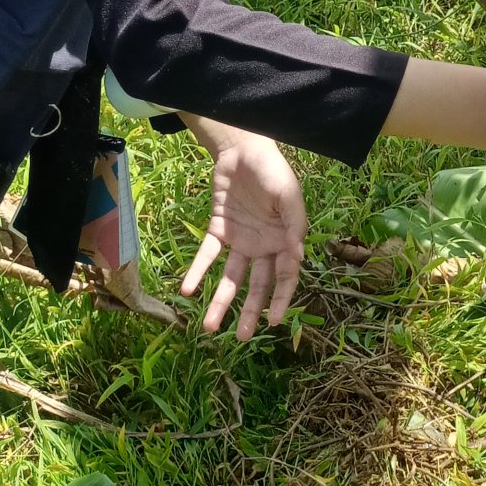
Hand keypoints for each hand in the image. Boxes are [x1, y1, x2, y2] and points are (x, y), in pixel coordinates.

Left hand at [178, 122, 306, 338]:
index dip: (281, 299)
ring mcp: (240, 239)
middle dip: (250, 311)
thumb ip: (294, 226)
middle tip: (242, 338)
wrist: (243, 148)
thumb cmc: (272, 170)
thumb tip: (297, 258)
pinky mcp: (219, 230)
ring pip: (231, 277)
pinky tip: (187, 290)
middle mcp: (264, 245)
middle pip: (257, 285)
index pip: (285, 276)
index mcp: (285, 239)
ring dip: (220, 301)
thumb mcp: (288, 195)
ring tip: (209, 327)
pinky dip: (197, 272)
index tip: (274, 321)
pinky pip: (208, 255)